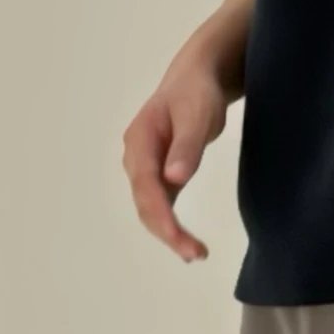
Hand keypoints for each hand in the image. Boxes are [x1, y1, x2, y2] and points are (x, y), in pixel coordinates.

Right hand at [123, 46, 232, 259]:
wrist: (196, 79)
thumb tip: (174, 179)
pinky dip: (172, 225)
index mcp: (139, 142)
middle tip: (196, 254)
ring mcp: (147, 169)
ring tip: (196, 254)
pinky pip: (161, 205)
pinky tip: (188, 243)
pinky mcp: (160, 175)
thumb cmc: (196, 93)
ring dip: (169, 233)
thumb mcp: (197, 115)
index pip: (146, 186)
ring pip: (151, 208)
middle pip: (145, 203)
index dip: (162, 216)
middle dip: (167, 232)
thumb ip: (187, 147)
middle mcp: (137, 159)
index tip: (180, 239)